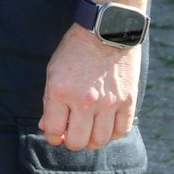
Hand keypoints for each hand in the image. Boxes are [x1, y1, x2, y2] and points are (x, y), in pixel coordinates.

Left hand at [39, 27, 139, 149]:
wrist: (106, 32)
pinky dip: (113, 134)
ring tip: (88, 132)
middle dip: (71, 142)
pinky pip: (122, 131)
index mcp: (60, 92)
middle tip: (71, 135)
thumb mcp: (53, 71)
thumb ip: (49, 101)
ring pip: (100, 140)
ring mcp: (109, 103)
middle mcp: (84, 101)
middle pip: (78, 141)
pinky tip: (106, 126)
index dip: (52, 137)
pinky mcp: (128, 101)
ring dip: (92, 141)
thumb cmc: (75, 51)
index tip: (54, 136)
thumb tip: (46, 126)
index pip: (54, 130)